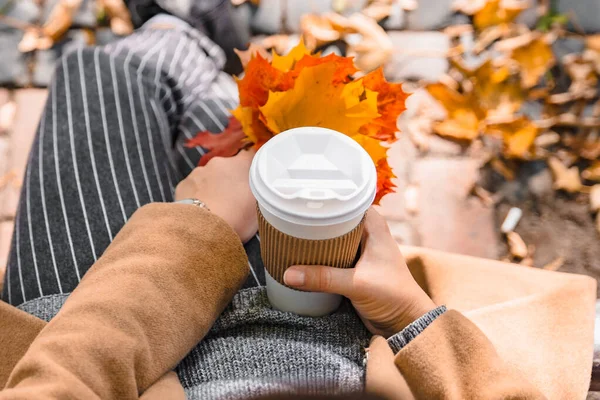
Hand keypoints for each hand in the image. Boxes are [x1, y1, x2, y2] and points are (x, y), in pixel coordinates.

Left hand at [175, 150, 257, 242]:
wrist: (204, 228)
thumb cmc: (239, 217)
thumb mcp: (260, 204)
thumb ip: (259, 190)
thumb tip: (255, 186)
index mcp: (241, 164)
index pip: (249, 154)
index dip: (250, 165)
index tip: (251, 178)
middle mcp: (219, 162)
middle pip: (227, 167)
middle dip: (229, 179)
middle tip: (233, 199)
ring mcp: (198, 172)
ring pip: (208, 177)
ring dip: (212, 187)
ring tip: (215, 208)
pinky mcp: (182, 184)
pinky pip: (193, 188)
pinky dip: (197, 196)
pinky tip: (200, 211)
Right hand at [283, 208, 435, 336]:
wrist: (405, 322)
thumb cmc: (393, 295)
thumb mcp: (356, 284)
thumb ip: (323, 278)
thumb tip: (288, 273)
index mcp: (372, 225)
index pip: (344, 201)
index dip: (323, 200)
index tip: (298, 201)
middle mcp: (365, 233)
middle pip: (333, 219)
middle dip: (312, 222)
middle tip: (285, 221)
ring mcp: (358, 250)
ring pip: (330, 238)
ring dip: (313, 242)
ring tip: (286, 238)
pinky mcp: (352, 267)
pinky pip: (330, 256)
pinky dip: (317, 257)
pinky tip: (299, 258)